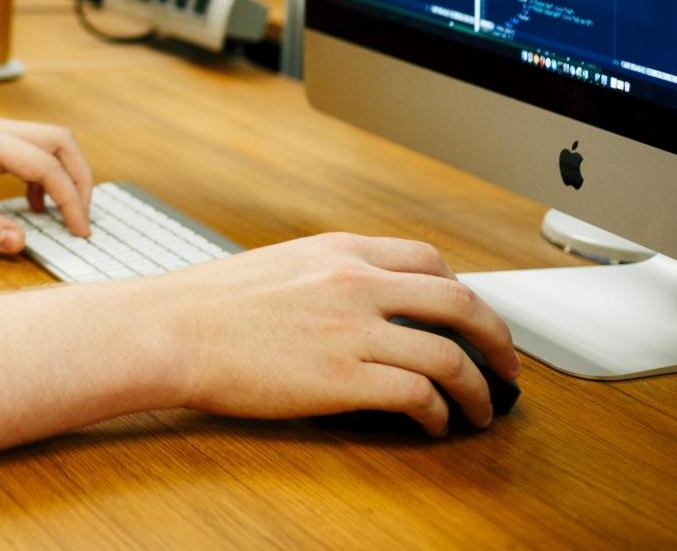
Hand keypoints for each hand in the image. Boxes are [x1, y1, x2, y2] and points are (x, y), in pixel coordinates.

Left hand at [0, 115, 94, 253]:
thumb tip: (20, 243)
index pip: (47, 163)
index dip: (72, 199)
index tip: (79, 234)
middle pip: (58, 140)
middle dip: (81, 179)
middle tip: (83, 223)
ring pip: (45, 142)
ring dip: (65, 175)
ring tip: (66, 217)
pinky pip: (26, 150)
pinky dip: (43, 174)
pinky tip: (34, 206)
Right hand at [161, 233, 520, 434]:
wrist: (169, 330)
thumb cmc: (208, 305)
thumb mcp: (281, 266)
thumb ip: (329, 277)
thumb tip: (366, 305)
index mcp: (340, 251)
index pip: (429, 261)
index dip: (464, 293)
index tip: (471, 318)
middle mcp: (355, 282)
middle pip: (459, 302)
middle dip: (497, 338)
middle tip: (507, 365)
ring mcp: (352, 329)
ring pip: (450, 354)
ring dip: (479, 388)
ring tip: (481, 410)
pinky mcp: (343, 378)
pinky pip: (419, 395)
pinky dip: (440, 413)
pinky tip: (434, 424)